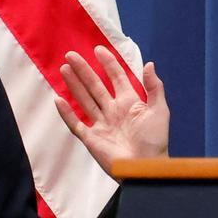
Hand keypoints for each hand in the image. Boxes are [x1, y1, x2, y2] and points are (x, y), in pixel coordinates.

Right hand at [55, 45, 169, 175]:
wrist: (146, 167)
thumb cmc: (155, 141)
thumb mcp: (160, 111)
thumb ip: (154, 88)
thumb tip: (149, 64)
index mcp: (130, 103)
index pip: (116, 78)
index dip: (108, 64)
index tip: (98, 50)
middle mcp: (113, 111)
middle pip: (95, 86)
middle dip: (84, 70)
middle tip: (71, 55)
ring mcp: (101, 124)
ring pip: (84, 100)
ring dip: (74, 85)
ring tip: (64, 69)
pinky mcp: (92, 139)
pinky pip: (76, 124)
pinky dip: (67, 113)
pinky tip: (58, 99)